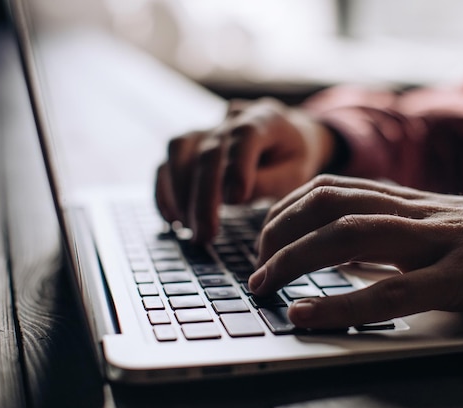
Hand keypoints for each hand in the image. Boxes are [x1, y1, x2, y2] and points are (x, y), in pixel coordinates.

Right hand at [155, 98, 334, 241]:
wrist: (287, 136)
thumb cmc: (293, 159)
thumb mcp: (297, 172)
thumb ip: (270, 182)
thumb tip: (233, 198)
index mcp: (266, 118)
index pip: (246, 135)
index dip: (238, 166)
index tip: (236, 200)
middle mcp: (231, 118)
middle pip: (209, 151)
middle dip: (204, 196)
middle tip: (205, 234)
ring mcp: (206, 128)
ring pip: (180, 149)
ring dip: (180, 192)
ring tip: (189, 228)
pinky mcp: (189, 144)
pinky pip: (166, 162)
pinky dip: (165, 191)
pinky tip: (173, 219)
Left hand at [249, 174, 462, 327]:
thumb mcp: (446, 228)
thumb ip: (401, 235)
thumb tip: (351, 259)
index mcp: (414, 202)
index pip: (336, 188)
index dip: (290, 206)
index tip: (266, 231)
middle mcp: (418, 213)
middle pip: (330, 205)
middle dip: (280, 231)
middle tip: (255, 264)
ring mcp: (440, 243)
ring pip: (350, 236)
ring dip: (295, 260)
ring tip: (263, 285)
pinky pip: (391, 291)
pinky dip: (341, 304)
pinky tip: (307, 314)